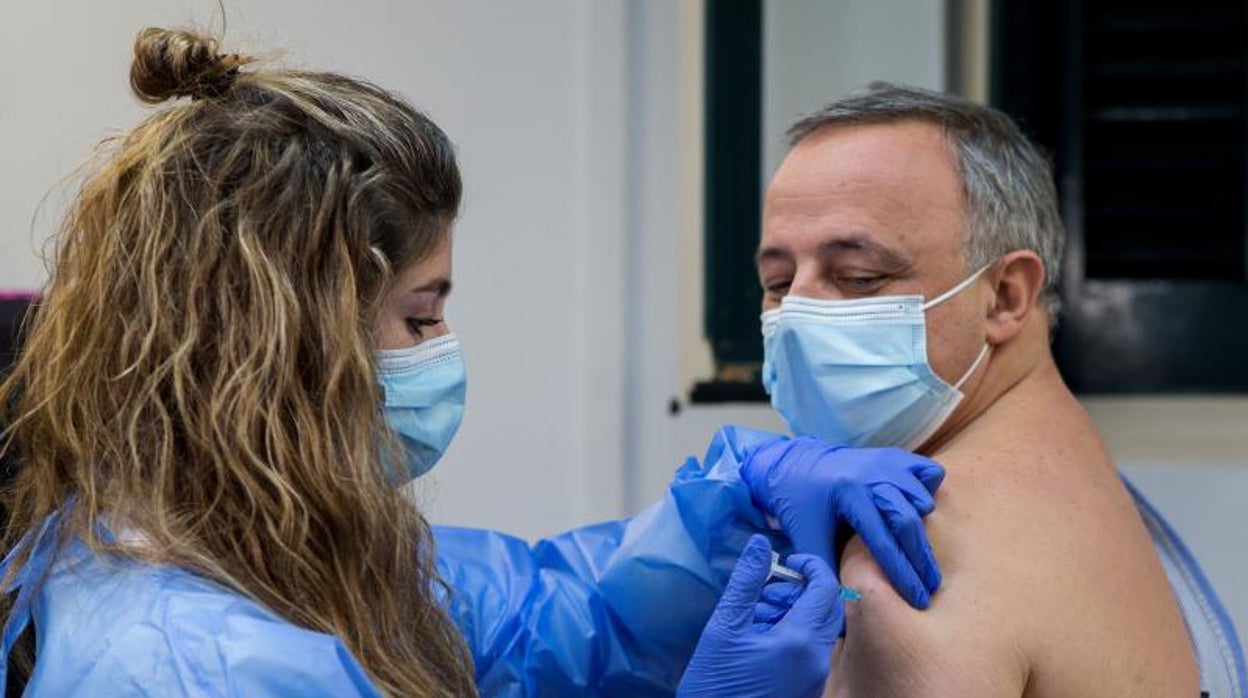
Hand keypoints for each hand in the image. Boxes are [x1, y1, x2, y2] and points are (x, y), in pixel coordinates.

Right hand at [678, 535, 841, 697]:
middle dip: (802, 590)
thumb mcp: (724, 628)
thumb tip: (760, 545)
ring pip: (819, 630)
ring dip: (795, 613)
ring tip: (756, 617)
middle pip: (828, 608)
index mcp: (800, 641)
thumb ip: (746, 583)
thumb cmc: (716, 684)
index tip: (787, 561)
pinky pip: (812, 651)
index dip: (811, 565)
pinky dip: (793, 635)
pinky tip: (760, 640)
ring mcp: (815, 678)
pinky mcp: (808, 690)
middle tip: (769, 591)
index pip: (826, 588)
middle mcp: (816, 660)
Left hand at [742, 437, 944, 607]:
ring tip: (920, 554)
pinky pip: (925, 471)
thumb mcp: (806, 537)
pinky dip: (928, 490)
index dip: (902, 573)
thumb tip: (841, 612)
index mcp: (849, 495)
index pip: (884, 540)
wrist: (792, 464)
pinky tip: (920, 509)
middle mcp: (871, 475)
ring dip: (923, 526)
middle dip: (921, 559)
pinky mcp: (892, 456)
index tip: (917, 597)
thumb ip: (824, 571)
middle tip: (930, 586)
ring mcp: (884, 462)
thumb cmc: (797, 503)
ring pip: (920, 497)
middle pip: (908, 521)